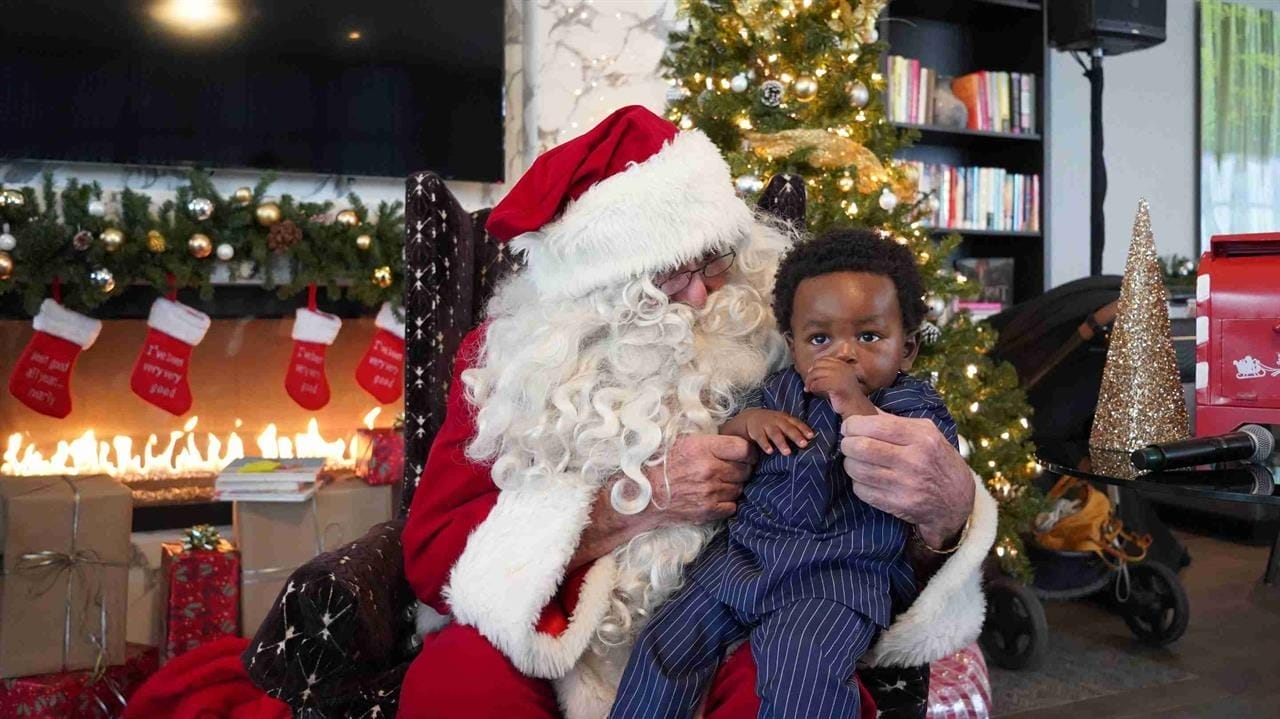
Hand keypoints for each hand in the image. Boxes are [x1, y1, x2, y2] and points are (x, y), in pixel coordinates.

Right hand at [569, 435, 753, 571]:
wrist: (642, 495)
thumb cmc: (659, 465)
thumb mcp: (681, 442)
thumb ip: (708, 441)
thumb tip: (733, 440)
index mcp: (703, 448)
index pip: (743, 448)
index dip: (746, 451)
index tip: (742, 454)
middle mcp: (709, 469)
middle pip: (745, 469)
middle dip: (741, 468)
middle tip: (729, 469)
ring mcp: (710, 492)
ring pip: (739, 488)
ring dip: (733, 486)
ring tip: (717, 482)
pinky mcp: (708, 510)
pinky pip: (732, 506)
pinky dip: (727, 502)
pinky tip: (714, 497)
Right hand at [726, 408, 813, 455]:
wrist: (750, 417)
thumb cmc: (772, 423)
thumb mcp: (783, 422)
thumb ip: (794, 429)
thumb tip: (811, 440)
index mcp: (785, 418)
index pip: (796, 423)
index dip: (804, 429)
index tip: (811, 436)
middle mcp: (777, 421)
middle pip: (787, 428)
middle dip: (796, 436)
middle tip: (804, 444)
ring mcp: (766, 425)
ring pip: (775, 434)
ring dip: (781, 443)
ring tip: (787, 453)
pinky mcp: (756, 431)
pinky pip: (761, 438)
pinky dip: (765, 444)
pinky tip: (770, 451)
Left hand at [804, 357, 874, 416]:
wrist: (856, 408)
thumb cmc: (845, 396)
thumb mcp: (839, 379)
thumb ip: (829, 372)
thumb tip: (811, 369)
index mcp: (843, 365)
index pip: (824, 359)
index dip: (815, 366)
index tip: (811, 374)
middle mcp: (842, 368)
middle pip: (818, 365)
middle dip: (810, 374)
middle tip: (808, 383)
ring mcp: (840, 375)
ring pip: (816, 373)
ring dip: (809, 381)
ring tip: (808, 389)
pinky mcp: (836, 385)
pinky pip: (818, 383)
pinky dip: (813, 387)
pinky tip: (812, 391)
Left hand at [840, 414, 973, 547]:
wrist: (958, 500)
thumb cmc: (938, 460)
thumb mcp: (926, 433)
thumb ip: (894, 421)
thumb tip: (861, 408)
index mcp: (921, 437)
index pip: (875, 426)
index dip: (853, 425)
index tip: (848, 427)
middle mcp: (914, 460)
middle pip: (862, 447)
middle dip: (847, 444)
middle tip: (848, 444)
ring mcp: (906, 485)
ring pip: (858, 470)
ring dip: (850, 464)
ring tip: (855, 461)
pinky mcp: (898, 505)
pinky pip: (862, 491)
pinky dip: (858, 483)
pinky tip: (865, 479)